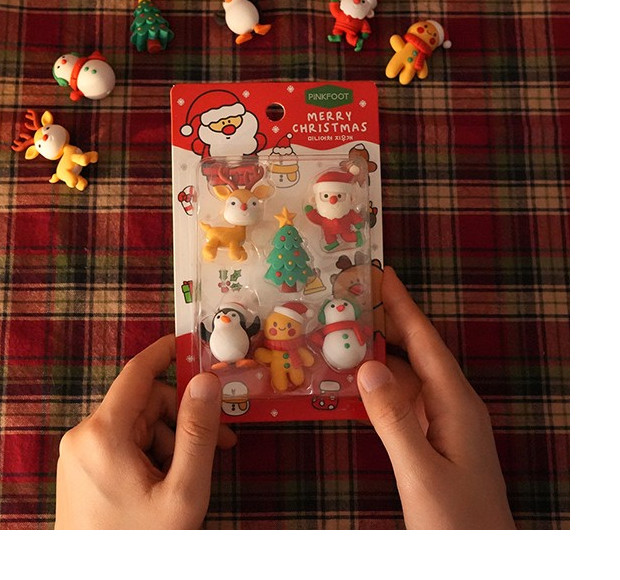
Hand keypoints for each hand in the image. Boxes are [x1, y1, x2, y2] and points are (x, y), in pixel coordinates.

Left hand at [54, 334, 236, 528]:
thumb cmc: (141, 545)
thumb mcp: (181, 490)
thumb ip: (197, 432)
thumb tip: (207, 382)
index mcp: (102, 435)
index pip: (137, 373)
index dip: (166, 352)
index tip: (191, 342)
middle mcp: (83, 437)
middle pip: (143, 402)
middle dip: (183, 415)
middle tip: (221, 438)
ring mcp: (79, 454)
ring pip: (136, 424)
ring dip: (170, 437)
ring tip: (196, 470)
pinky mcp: (82, 469)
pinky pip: (123, 444)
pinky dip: (151, 452)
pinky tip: (170, 477)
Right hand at [357, 268, 514, 528]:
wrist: (480, 560)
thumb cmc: (457, 522)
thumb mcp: (421, 472)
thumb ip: (395, 419)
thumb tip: (369, 366)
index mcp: (457, 404)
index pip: (426, 342)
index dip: (403, 305)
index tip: (380, 273)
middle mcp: (452, 405)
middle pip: (416, 351)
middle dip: (386, 320)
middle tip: (350, 296)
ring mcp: (442, 423)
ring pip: (406, 375)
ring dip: (378, 352)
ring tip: (343, 330)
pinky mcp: (431, 440)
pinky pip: (401, 400)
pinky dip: (377, 385)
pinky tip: (354, 382)